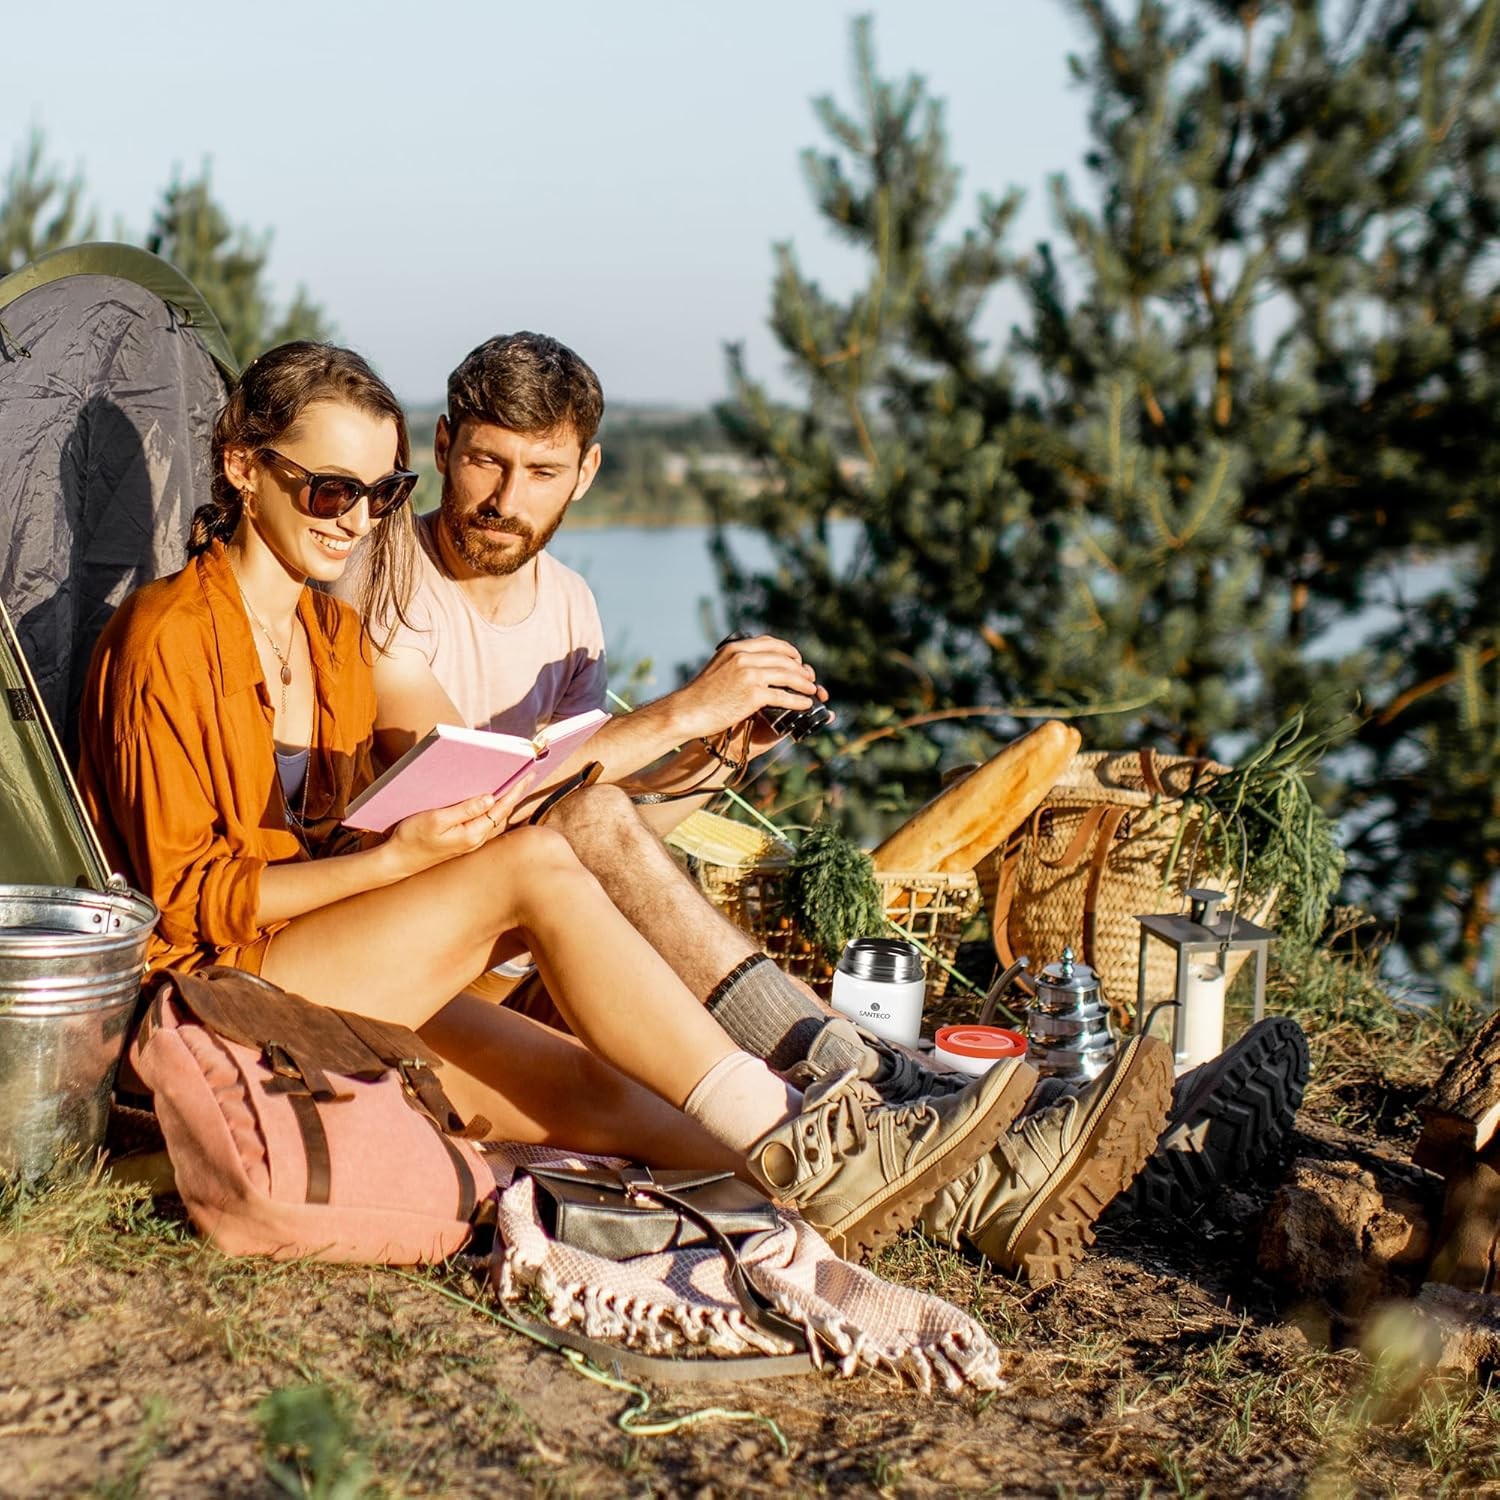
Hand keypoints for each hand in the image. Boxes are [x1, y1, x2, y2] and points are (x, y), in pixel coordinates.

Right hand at [384, 781, 523, 876]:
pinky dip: (494, 812)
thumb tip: (489, 798)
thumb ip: (465, 809)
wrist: (399, 861)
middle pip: (502, 814)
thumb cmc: (413, 838)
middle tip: (526, 777)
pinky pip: (486, 824)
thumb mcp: (437, 820)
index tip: (527, 775)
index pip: (500, 808)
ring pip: (496, 821)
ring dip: (506, 804)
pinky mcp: (463, 842)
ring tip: (514, 787)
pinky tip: (491, 803)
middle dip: (515, 795)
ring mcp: (470, 843)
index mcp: (472, 834)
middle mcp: (476, 840)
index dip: (515, 791)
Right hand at [673, 634, 828, 743]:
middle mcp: (743, 657)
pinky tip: (805, 704)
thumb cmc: (699, 695)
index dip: (788, 651)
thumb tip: (754, 664)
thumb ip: (736, 662)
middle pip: (783, 658)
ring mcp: (749, 675)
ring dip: (804, 683)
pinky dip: (798, 700)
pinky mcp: (753, 695)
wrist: (686, 711)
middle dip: (800, 667)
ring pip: (787, 675)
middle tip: (809, 676)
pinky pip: (783, 696)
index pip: (770, 643)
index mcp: (735, 648)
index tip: (796, 660)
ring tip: (813, 689)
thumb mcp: (717, 667)